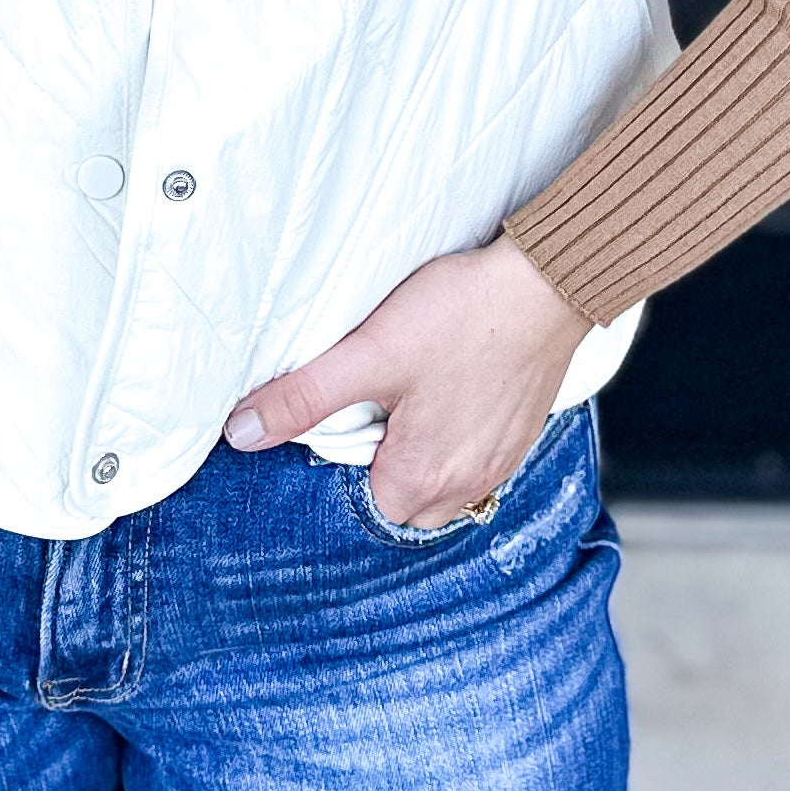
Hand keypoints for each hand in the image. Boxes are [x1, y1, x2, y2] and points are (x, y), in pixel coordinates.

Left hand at [225, 235, 587, 529]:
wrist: (547, 284)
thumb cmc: (465, 316)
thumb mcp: (369, 354)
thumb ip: (302, 398)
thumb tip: (242, 433)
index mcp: (424, 478)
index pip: (359, 506)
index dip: (339, 466)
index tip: (338, 424)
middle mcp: (467, 485)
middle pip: (400, 500)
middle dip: (379, 465)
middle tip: (371, 407)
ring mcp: (500, 464)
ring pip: (439, 482)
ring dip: (417, 454)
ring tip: (407, 400)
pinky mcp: (519, 438)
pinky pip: (473, 461)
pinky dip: (453, 440)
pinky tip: (445, 395)